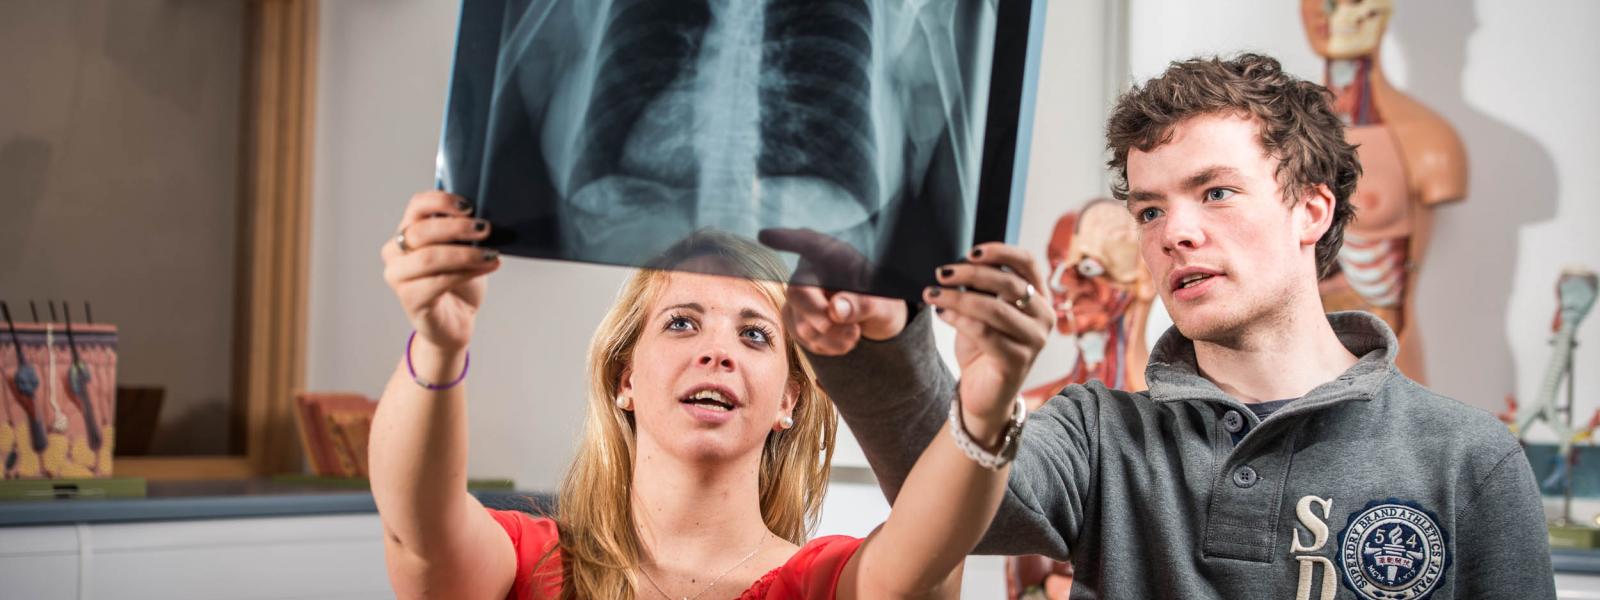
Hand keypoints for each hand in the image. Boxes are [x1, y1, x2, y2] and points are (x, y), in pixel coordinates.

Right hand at [380, 190, 499, 352]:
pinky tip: (487, 267)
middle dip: (457, 228)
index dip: (441, 201)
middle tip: (486, 228)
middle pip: (421, 231)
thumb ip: (465, 232)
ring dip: (465, 253)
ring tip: (491, 253)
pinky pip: (438, 282)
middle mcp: (395, 252)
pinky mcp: (410, 299)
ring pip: (429, 258)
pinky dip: (466, 273)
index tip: (469, 206)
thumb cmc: (459, 282)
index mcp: (408, 231)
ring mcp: (398, 276)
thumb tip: (484, 217)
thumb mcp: (464, 250)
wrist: (455, 320)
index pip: (416, 206)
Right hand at [758, 228, 907, 355]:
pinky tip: (844, 340)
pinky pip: (801, 338)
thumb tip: (835, 310)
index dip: (786, 239)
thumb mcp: (882, 301)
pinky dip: (826, 346)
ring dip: (831, 338)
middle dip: (823, 319)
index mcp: (832, 254)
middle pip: (798, 293)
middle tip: (853, 331)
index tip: (765, 235)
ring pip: (799, 324)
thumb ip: (863, 303)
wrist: (875, 318)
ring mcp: (797, 295)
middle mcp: (808, 271)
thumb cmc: (879, 299)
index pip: (807, 243)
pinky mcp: (794, 318)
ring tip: (855, 334)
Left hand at [925, 243, 1051, 440]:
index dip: (1000, 252)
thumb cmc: (983, 347)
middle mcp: (1044, 317)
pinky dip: (959, 320)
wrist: (983, 393)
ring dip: (958, 297)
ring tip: (932, 293)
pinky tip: (942, 315)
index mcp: (1040, 298)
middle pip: (1009, 283)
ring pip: (994, 308)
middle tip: (942, 272)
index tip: (970, 251)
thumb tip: (959, 264)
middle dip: (971, 274)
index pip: (1028, 263)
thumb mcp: (983, 310)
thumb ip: (982, 288)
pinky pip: (985, 332)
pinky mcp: (1018, 361)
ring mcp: (1035, 340)